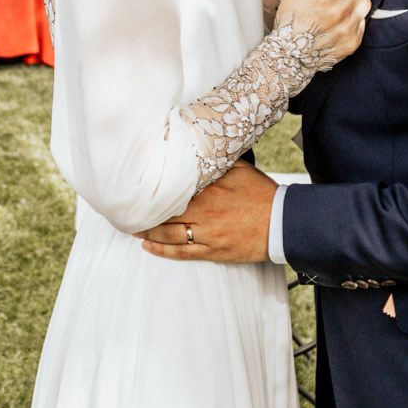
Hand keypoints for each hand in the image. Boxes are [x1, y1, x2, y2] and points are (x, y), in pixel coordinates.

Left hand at [135, 161, 278, 262]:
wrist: (283, 223)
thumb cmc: (263, 195)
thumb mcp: (241, 171)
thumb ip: (217, 164)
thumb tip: (199, 154)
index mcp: (210, 190)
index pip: (173, 189)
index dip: (153, 189)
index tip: (137, 187)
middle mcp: (205, 212)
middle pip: (165, 213)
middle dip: (144, 212)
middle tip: (125, 209)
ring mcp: (207, 234)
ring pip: (168, 234)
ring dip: (147, 230)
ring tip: (131, 227)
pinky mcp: (213, 251)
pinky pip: (182, 252)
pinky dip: (162, 250)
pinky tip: (148, 246)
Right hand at [275, 0, 370, 66]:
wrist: (289, 55)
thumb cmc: (289, 23)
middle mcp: (338, 13)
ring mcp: (347, 29)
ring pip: (366, 4)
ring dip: (356, 3)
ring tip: (340, 8)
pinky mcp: (353, 42)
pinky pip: (363, 22)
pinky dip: (354, 21)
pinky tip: (339, 23)